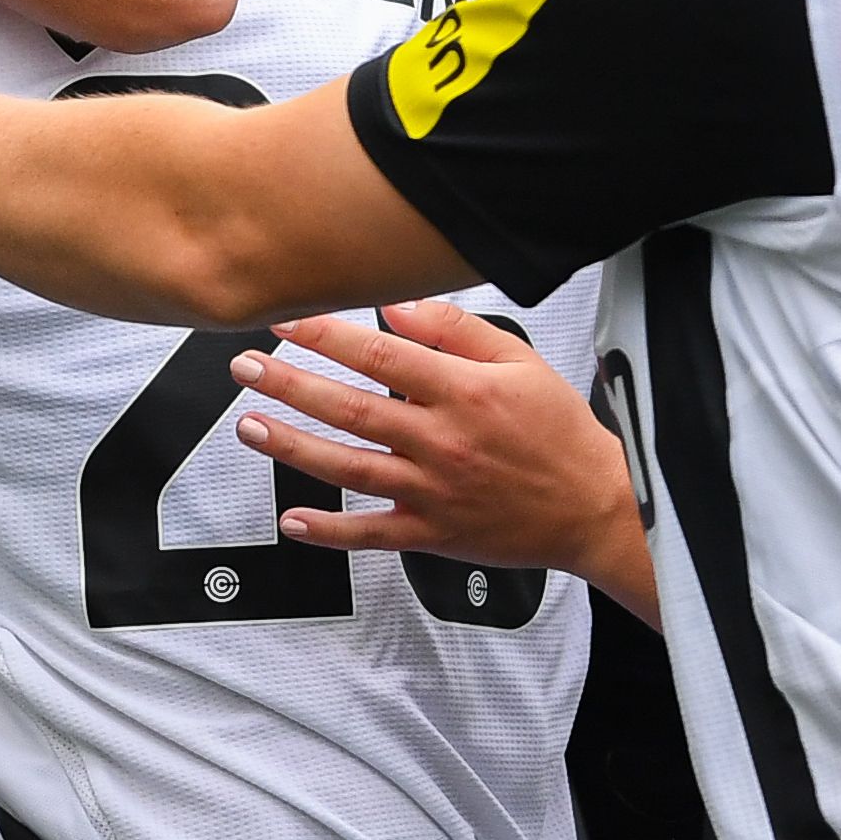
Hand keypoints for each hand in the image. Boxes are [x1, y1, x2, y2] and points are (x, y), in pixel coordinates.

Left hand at [230, 302, 639, 577]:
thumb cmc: (558, 433)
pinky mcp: (432, 533)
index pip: (380, 354)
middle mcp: (441, 441)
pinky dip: (328, 531)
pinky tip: (292, 518)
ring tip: (250, 426)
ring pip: (348, 466)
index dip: (325, 334)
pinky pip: (371, 534)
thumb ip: (455, 330)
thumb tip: (396, 305)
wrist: (594, 506)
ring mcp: (433, 491)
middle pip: (350, 407)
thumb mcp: (520, 361)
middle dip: (289, 385)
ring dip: (293, 446)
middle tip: (246, 368)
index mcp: (462, 392)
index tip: (286, 321)